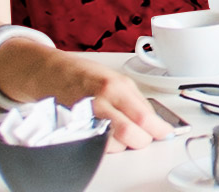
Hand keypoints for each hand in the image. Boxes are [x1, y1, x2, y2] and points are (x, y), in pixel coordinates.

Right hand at [0, 43, 171, 151]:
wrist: (53, 73)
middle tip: (144, 136)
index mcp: (116, 87)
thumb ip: (137, 102)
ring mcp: (85, 116)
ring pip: (113, 144)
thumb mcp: (118, 80)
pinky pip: (96, 144)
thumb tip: (156, 122)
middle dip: (142, 140)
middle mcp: (100, 102)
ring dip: (123, 144)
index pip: (143, 116)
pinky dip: (106, 144)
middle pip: (130, 133)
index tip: (166, 133)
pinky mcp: (73, 127)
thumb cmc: (86, 75)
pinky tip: (106, 133)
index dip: (158, 129)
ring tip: (121, 131)